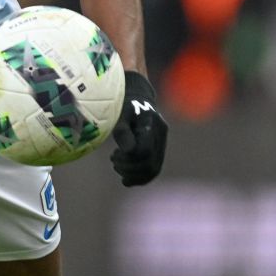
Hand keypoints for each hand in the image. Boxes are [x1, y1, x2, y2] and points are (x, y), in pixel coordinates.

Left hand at [110, 71, 166, 186]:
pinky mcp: (159, 148)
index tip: (114, 155)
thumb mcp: (119, 114)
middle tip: (113, 161)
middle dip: (129, 168)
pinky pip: (154, 168)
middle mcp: (160, 133)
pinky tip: (126, 179)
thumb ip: (122, 131)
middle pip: (149, 163)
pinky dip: (140, 177)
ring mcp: (162, 142)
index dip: (128, 159)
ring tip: (117, 167)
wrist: (137, 96)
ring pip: (153, 169)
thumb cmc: (123, 104)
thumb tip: (128, 151)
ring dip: (133, 175)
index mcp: (150, 123)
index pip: (144, 152)